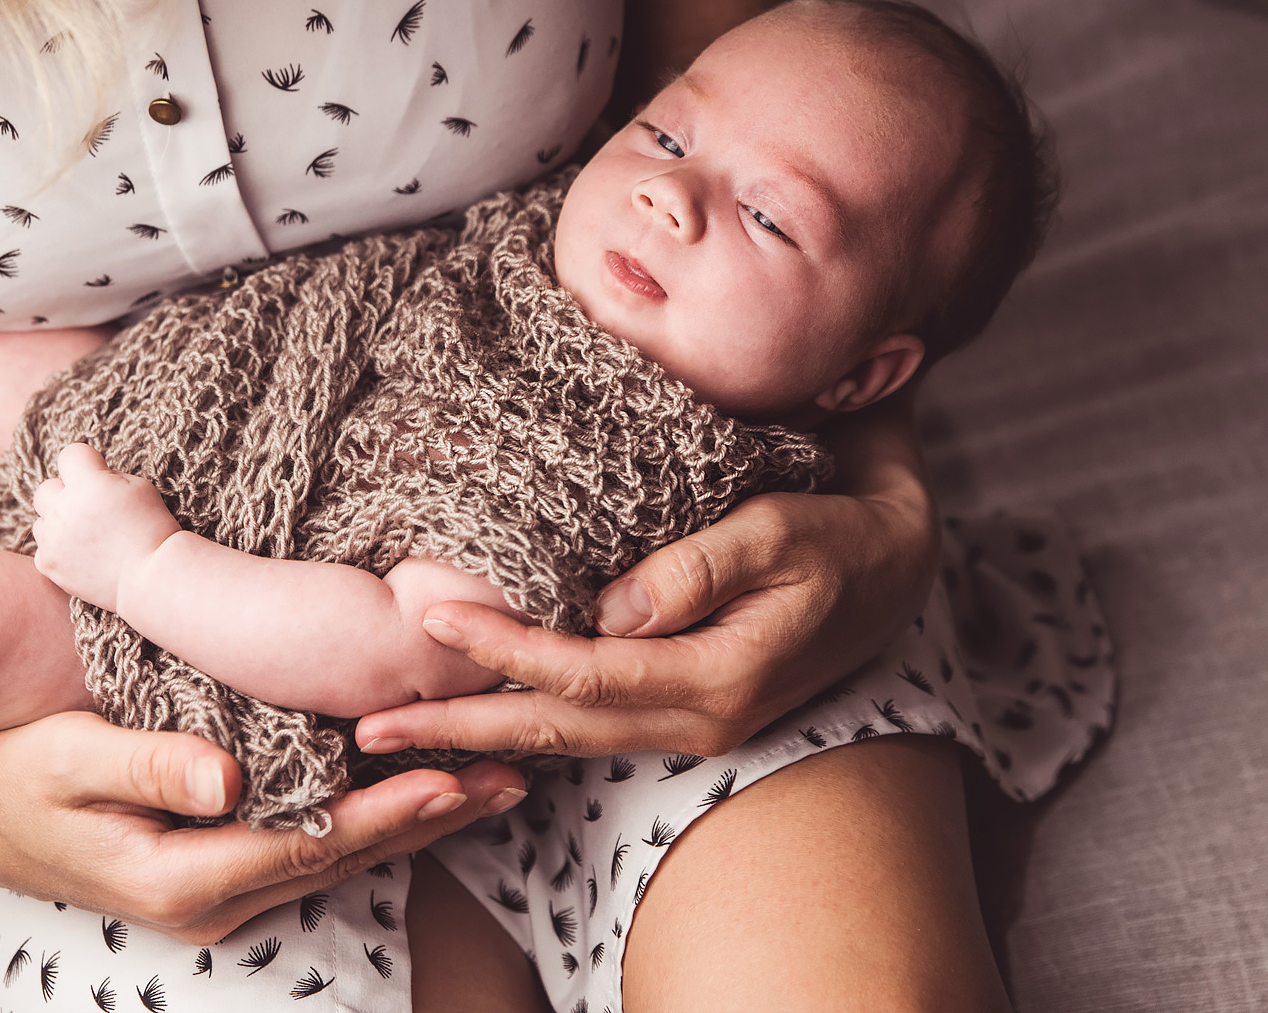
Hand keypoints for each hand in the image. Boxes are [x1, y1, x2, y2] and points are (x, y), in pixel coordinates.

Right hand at [0, 712, 528, 943]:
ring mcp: (219, 890)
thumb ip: (150, 764)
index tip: (452, 774)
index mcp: (182, 877)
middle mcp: (212, 899)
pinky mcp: (220, 868)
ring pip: (340, 855)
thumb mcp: (67, 759)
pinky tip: (420, 787)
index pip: (311, 842)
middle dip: (430, 816)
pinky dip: (374, 815)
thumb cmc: (13, 769)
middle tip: (510, 773)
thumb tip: (228, 780)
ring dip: (416, 818)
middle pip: (345, 857)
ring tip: (493, 781)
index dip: (388, 810)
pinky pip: (314, 844)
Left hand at [31, 443, 179, 609]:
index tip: (99, 476)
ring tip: (86, 534)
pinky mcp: (47, 563)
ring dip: (59, 521)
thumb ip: (107, 477)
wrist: (152, 577)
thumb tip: (89, 478)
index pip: (70, 455)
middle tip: (90, 508)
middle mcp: (64, 509)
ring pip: (41, 518)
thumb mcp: (139, 488)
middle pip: (47, 487)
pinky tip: (81, 555)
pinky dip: (58, 549)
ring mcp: (52, 539)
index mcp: (89, 484)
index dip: (86, 463)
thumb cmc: (152, 529)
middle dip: (66, 493)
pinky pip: (42, 547)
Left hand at [356, 479, 937, 759]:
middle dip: (458, 729)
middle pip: (554, 729)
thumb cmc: (843, 532)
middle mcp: (696, 717)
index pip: (586, 672)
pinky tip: (475, 713)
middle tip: (367, 729)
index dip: (505, 645)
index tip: (431, 613)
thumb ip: (701, 566)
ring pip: (563, 736)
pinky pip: (587, 724)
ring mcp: (689, 720)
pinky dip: (523, 720)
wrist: (900, 561)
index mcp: (718, 678)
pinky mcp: (681, 703)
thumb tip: (610, 605)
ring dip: (477, 733)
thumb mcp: (784, 531)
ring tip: (395, 731)